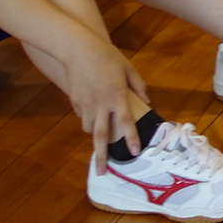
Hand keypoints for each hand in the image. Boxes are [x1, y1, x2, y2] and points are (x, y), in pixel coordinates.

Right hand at [71, 40, 151, 161]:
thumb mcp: (128, 68)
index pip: (126, 123)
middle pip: (100, 137)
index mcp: (117, 96)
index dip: (131, 138)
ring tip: (100, 140)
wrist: (79, 50)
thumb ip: (139, 86)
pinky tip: (92, 113)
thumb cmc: (107, 57)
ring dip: (95, 136)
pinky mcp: (75, 102)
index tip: (135, 152)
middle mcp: (101, 105)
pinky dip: (88, 120)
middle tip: (102, 172)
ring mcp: (86, 105)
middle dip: (102, 157)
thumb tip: (147, 101)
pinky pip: (82, 117)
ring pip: (89, 129)